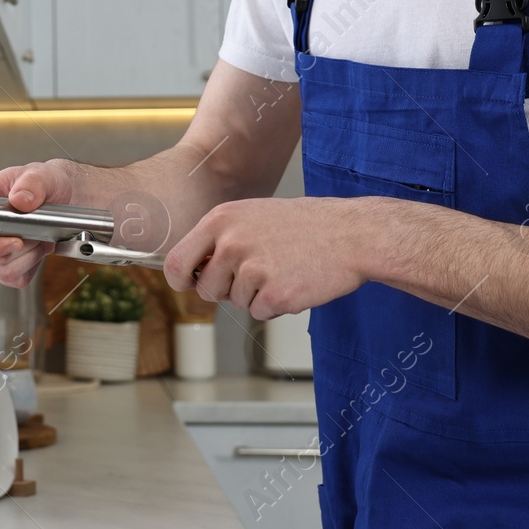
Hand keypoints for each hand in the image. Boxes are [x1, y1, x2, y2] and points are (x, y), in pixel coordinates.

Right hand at [0, 161, 76, 288]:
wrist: (60, 197)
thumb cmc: (43, 183)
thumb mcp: (41, 175)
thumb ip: (31, 183)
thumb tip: (19, 200)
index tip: (17, 240)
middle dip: (19, 250)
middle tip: (38, 233)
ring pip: (3, 271)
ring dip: (29, 257)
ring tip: (40, 238)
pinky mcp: (3, 267)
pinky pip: (16, 279)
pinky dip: (33, 266)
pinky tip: (38, 248)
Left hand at [163, 196, 377, 319]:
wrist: (351, 234)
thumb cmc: (305, 225)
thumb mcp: (252, 216)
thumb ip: (220, 239)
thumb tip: (196, 270)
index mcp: (221, 219)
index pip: (176, 261)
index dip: (181, 280)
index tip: (190, 285)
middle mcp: (231, 243)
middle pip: (206, 289)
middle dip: (226, 291)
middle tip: (256, 275)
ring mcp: (252, 269)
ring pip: (236, 302)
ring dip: (257, 295)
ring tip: (283, 269)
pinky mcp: (275, 293)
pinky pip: (260, 312)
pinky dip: (276, 305)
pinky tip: (295, 281)